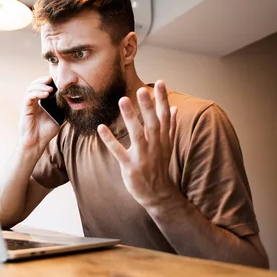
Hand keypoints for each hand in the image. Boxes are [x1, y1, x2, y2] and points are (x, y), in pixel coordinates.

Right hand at [18, 76, 60, 153]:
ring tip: (50, 89)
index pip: (42, 86)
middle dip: (43, 80)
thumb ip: (61, 108)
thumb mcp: (58, 117)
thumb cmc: (46, 132)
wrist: (37, 143)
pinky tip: (46, 94)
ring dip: (40, 86)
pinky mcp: (25, 109)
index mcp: (40, 102)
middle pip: (35, 84)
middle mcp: (33, 102)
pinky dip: (37, 93)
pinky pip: (29, 97)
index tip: (57, 81)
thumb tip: (71, 99)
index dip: (48, 81)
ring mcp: (28, 105)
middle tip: (52, 79)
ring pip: (30, 88)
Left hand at [97, 80, 178, 207]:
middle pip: (153, 124)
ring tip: (122, 100)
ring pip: (137, 135)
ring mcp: (143, 157)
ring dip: (130, 118)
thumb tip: (175, 108)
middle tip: (141, 89)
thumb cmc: (160, 166)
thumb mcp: (167, 146)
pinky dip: (110, 140)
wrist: (158, 194)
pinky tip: (101, 128)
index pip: (165, 116)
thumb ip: (170, 126)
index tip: (161, 82)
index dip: (163, 99)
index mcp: (164, 140)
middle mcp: (155, 147)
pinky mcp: (130, 167)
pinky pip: (119, 152)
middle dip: (148, 107)